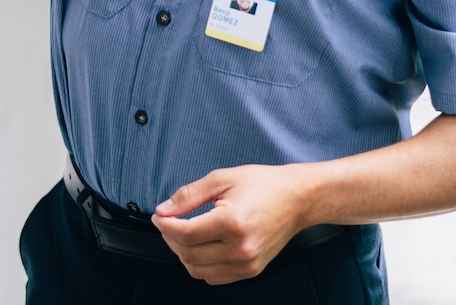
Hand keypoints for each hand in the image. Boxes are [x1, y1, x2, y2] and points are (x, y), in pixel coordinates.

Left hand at [152, 163, 310, 284]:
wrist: (296, 199)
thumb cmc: (262, 184)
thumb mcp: (222, 178)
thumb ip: (189, 195)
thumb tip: (164, 209)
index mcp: (232, 222)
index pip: (185, 234)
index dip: (166, 226)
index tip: (159, 216)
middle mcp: (239, 249)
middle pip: (188, 254)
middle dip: (171, 239)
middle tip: (168, 222)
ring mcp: (246, 264)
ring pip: (198, 270)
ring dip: (184, 253)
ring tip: (183, 233)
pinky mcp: (250, 271)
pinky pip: (214, 277)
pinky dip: (200, 264)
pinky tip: (201, 245)